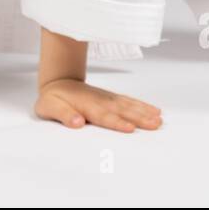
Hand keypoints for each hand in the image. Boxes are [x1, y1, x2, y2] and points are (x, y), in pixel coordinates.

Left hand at [34, 78, 162, 132]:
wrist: (58, 81)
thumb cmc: (53, 98)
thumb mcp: (49, 107)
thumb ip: (63, 115)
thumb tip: (77, 123)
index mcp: (86, 106)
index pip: (104, 116)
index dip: (117, 123)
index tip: (130, 128)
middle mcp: (101, 101)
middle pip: (122, 111)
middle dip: (139, 118)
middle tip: (155, 124)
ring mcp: (108, 98)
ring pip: (129, 105)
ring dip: (145, 112)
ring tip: (159, 120)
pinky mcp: (112, 98)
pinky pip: (129, 101)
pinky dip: (143, 105)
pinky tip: (155, 111)